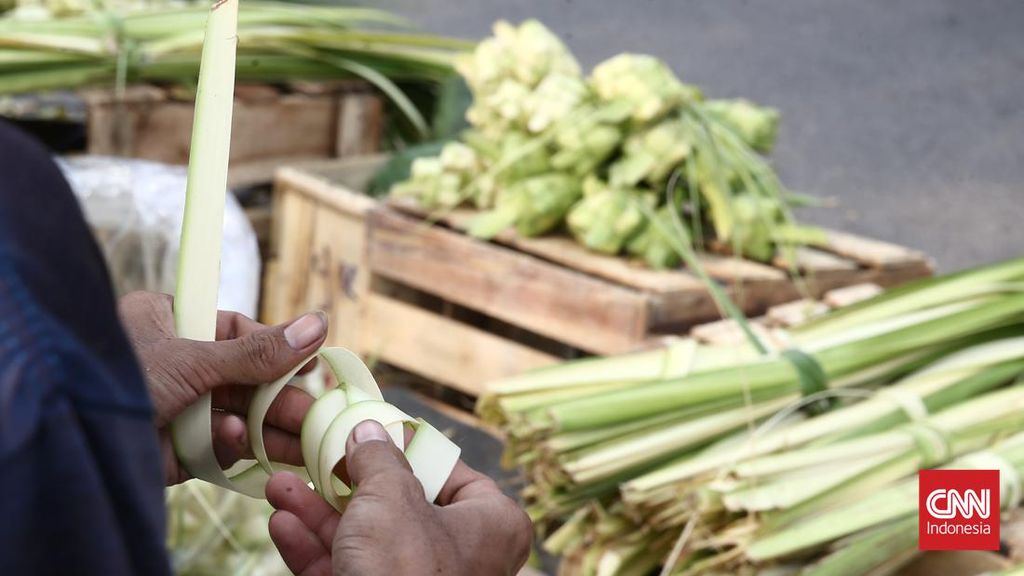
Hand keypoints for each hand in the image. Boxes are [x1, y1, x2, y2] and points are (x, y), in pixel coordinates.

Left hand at [118, 292, 327, 484]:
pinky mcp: (176, 448)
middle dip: (280, 399)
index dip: (277, 349)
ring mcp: (176, 407)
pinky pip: (218, 445)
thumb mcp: (194, 358)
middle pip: (245, 378)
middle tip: (316, 413)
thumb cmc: (121, 379)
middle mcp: (174, 363)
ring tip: (302, 442)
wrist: (75, 444)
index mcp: (168, 323)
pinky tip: (235, 441)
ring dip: (267, 428)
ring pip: (237, 414)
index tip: (311, 365)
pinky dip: (231, 446)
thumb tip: (318, 325)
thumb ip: (258, 351)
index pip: (237, 331)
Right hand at [266, 420, 532, 575]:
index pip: (452, 473)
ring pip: (365, 541)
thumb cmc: (406, 569)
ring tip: (280, 488)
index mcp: (490, 522)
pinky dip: (314, 551)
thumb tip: (368, 432)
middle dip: (344, 483)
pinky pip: (348, 572)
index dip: (407, 451)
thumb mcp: (390, 496)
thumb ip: (378, 459)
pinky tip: (282, 525)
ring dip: (317, 514)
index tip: (371, 435)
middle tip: (314, 459)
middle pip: (397, 507)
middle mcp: (462, 556)